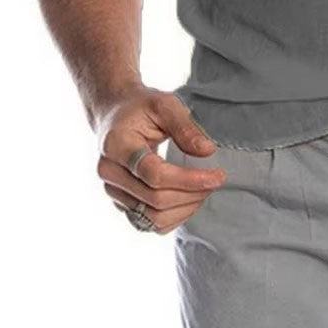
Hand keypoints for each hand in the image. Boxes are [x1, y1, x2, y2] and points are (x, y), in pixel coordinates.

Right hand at [92, 84, 225, 233]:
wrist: (115, 114)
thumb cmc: (141, 107)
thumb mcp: (165, 104)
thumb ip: (185, 127)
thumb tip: (206, 151)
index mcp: (117, 145)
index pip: (155, 174)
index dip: (190, 180)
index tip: (217, 175)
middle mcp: (110, 172)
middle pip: (155, 199)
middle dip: (192, 194)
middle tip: (216, 180)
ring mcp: (113, 190)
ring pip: (151, 217)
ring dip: (185, 209)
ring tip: (205, 190)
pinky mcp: (120, 202)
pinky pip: (148, 223)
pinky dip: (173, 217)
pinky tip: (189, 200)